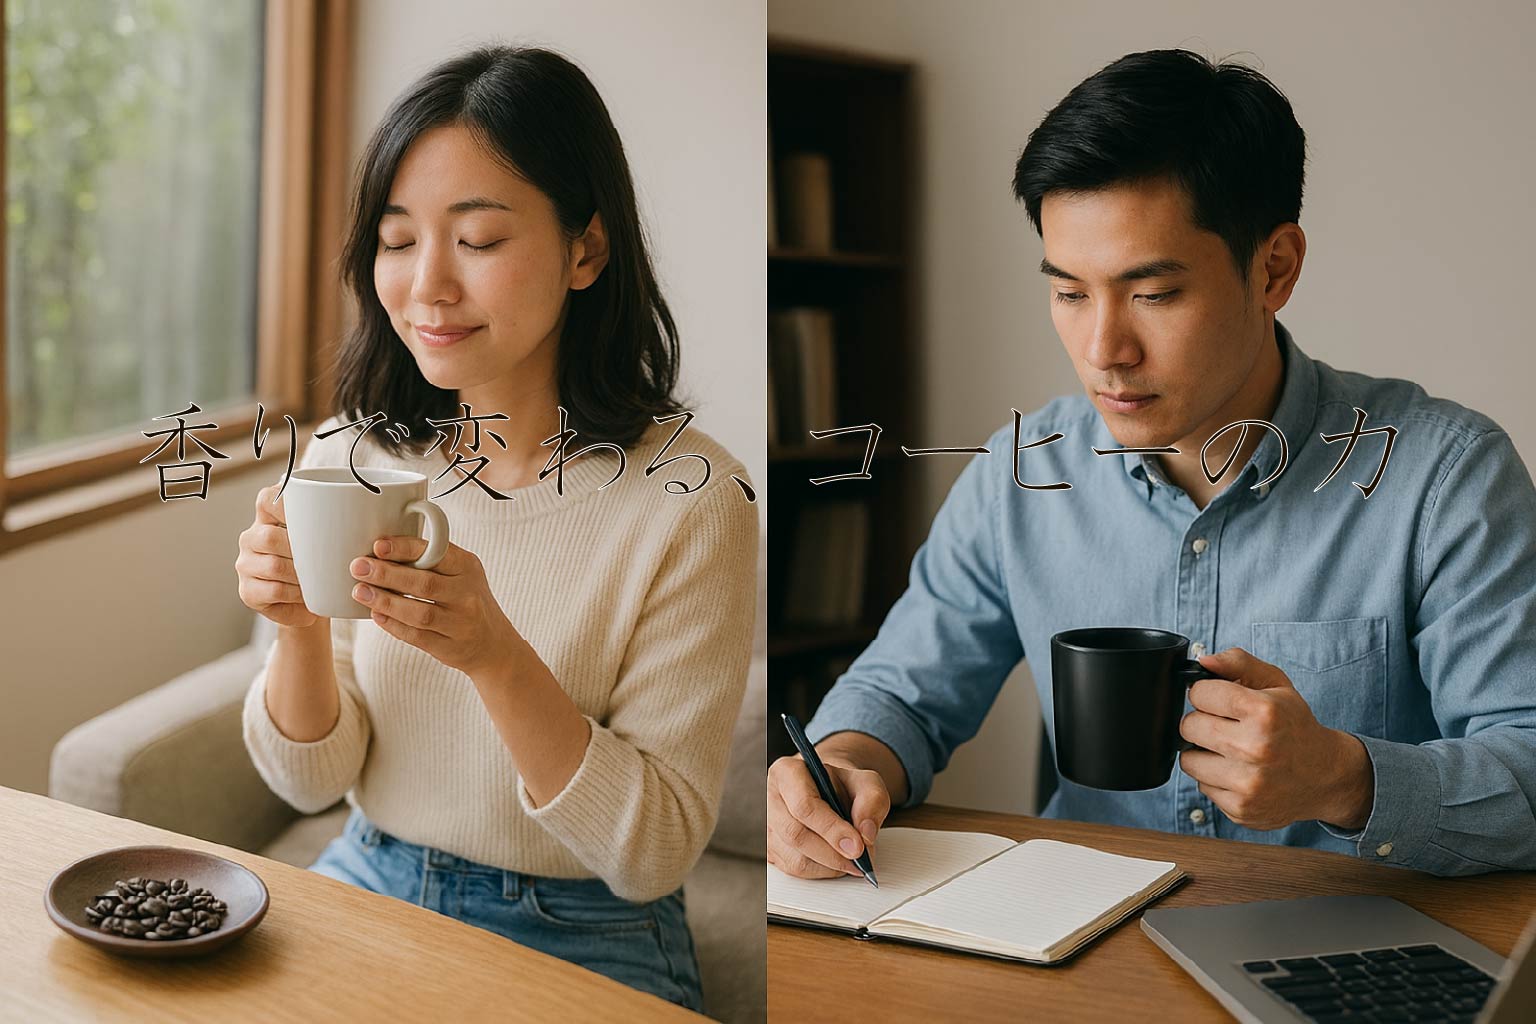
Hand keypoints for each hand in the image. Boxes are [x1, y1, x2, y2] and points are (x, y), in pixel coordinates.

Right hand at [235, 483, 322, 628]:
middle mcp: (251, 538)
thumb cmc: (324, 562)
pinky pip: (274, 590)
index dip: (286, 505)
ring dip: (302, 575)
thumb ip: (333, 521)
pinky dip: (297, 594)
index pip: (268, 500)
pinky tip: (309, 595)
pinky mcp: (248, 592)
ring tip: (321, 579)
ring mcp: (246, 565)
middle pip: (269, 537)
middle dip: (301, 550)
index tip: (313, 516)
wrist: (314, 601)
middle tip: (326, 558)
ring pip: (274, 566)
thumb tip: (363, 511)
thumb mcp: (328, 538)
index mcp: (268, 516)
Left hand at [349, 534, 518, 676]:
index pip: (436, 552)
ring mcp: (460, 623)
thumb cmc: (467, 600)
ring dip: (385, 601)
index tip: (378, 545)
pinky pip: (415, 636)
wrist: (493, 643)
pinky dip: (392, 624)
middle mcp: (467, 595)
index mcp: (468, 567)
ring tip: (360, 591)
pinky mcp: (449, 647)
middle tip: (359, 567)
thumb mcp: (462, 573)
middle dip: (387, 574)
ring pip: (418, 612)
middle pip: (424, 582)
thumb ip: (432, 562)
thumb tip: (381, 552)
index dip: (405, 548)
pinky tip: (376, 614)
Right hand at [766, 752, 890, 879]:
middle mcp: (770, 798)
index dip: (831, 830)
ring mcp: (766, 826)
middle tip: (859, 861)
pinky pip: (794, 870)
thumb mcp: (866, 782)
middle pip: (795, 835)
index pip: (804, 805)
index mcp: (788, 772)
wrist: (829, 791)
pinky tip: (837, 862)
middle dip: (832, 854)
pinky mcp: (770, 849)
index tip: (857, 846)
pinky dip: (821, 872)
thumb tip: (865, 834)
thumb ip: (872, 801)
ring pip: (794, 859)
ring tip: (852, 861)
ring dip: (829, 867)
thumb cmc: (843, 785)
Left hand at [1179, 647, 1372, 830]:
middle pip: (1188, 727)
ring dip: (1204, 753)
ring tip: (1231, 750)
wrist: (1325, 776)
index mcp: (1265, 712)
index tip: (1219, 700)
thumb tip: (1202, 661)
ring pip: (1188, 759)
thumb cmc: (1294, 725)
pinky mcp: (1241, 809)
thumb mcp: (1276, 684)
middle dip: (1201, 722)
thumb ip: (1238, 663)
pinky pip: (1202, 786)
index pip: (1199, 693)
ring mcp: (1248, 783)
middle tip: (1225, 725)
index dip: (1206, 694)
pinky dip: (1215, 778)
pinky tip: (1239, 772)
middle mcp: (1256, 748)